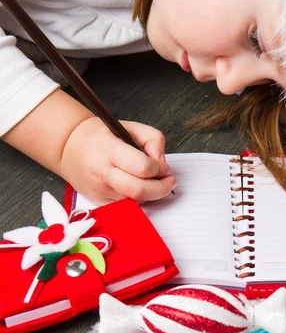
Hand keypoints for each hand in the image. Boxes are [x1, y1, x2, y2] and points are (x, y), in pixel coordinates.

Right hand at [59, 117, 175, 203]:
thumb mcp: (128, 126)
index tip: (164, 167)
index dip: (160, 169)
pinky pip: (128, 206)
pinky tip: (139, 187)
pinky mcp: (100, 203)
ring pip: (136, 201)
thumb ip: (152, 139)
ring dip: (152, 194)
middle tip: (169, 181)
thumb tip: (162, 163)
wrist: (69, 148)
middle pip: (140, 191)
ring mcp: (101, 192)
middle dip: (161, 188)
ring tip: (154, 182)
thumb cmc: (100, 137)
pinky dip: (140, 199)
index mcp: (109, 151)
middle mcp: (103, 174)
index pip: (143, 167)